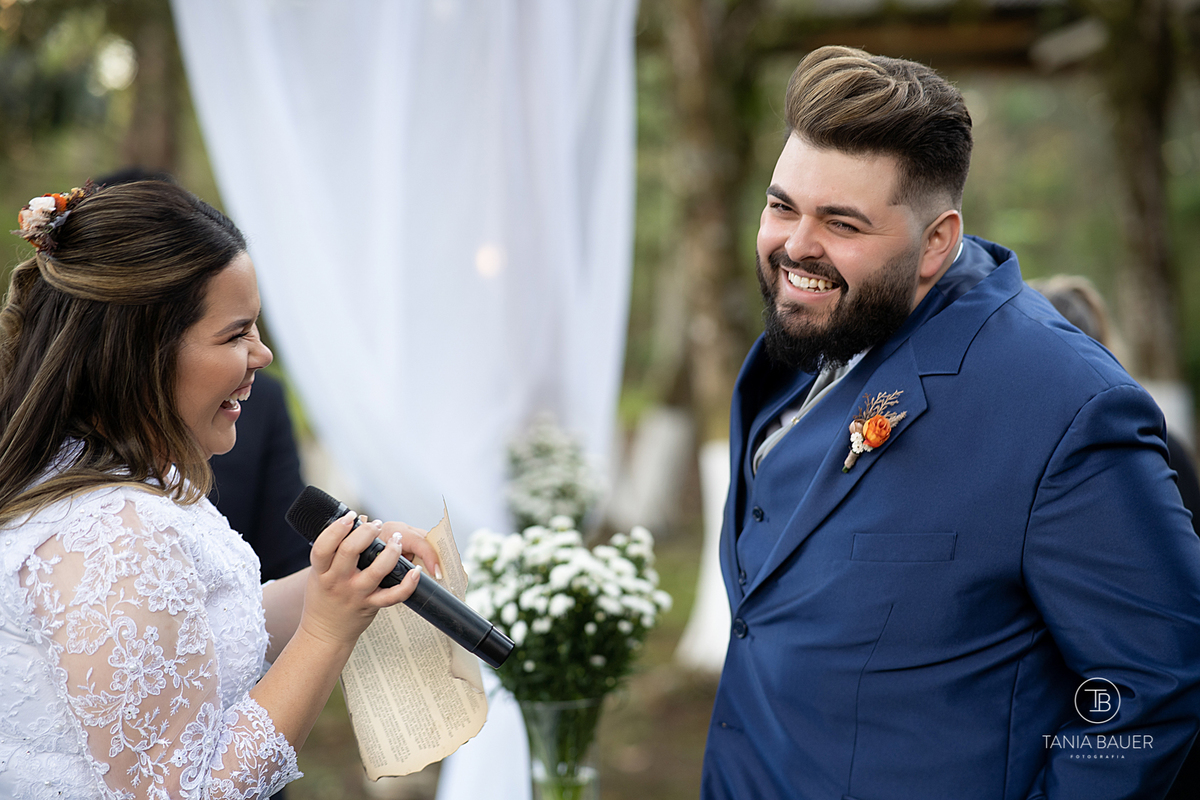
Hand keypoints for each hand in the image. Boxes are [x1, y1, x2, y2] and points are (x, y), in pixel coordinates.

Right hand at [298, 512, 440, 647]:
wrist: (325, 633)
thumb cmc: (324, 597)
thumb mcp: (320, 572)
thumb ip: (335, 550)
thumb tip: (360, 519)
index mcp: (321, 571)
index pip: (324, 546)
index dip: (337, 528)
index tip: (351, 516)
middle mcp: (338, 582)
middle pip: (350, 551)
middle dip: (366, 532)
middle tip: (376, 525)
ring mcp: (356, 594)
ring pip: (377, 570)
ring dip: (390, 551)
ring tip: (397, 540)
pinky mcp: (371, 605)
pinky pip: (393, 595)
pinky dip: (408, 583)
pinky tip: (416, 570)